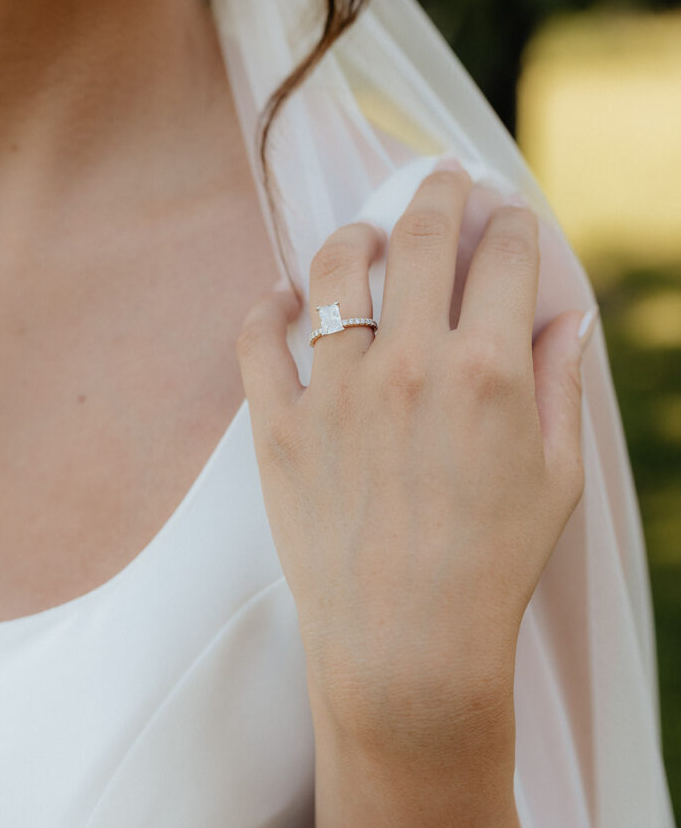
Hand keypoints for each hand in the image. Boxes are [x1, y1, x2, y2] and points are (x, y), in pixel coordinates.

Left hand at [237, 167, 590, 761]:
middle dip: (437, 193)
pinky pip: (259, 342)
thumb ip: (561, 386)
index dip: (512, 224)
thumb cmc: (493, 567)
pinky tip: (285, 298)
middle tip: (441, 179)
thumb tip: (567, 321)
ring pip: (336, 270)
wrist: (407, 648)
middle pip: (420, 238)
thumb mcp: (555, 477)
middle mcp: (410, 366)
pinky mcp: (282, 427)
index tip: (508, 217)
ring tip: (365, 232)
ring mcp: (338, 393)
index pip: (504, 257)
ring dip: (355, 235)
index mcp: (487, 372)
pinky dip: (268, 308)